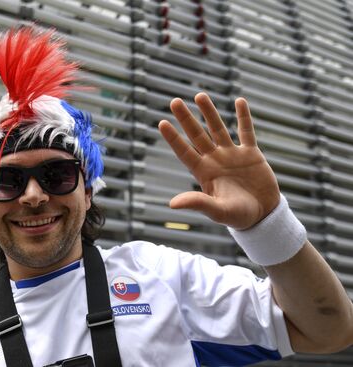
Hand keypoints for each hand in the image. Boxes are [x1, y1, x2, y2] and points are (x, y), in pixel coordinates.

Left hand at [158, 93, 279, 229]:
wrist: (262, 216)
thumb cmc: (237, 216)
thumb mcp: (217, 211)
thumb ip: (198, 203)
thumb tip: (172, 204)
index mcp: (204, 172)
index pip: (184, 151)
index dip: (173, 138)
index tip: (161, 123)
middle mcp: (214, 160)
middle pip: (197, 134)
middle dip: (186, 118)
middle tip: (174, 101)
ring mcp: (232, 155)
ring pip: (218, 128)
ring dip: (209, 112)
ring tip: (199, 95)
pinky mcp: (251, 154)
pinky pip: (246, 132)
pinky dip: (243, 117)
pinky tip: (239, 101)